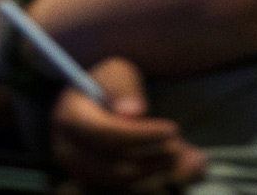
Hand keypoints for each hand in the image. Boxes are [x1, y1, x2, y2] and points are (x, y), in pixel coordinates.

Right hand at [50, 59, 203, 190]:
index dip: (140, 135)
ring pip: (121, 184)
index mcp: (68, 117)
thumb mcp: (117, 73)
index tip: (172, 130)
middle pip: (113, 166)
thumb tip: (134, 112)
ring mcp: (78, 172)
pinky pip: (124, 190)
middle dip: (151, 160)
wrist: (90, 103)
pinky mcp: (92, 185)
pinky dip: (152, 183)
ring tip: (188, 161)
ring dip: (156, 175)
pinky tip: (182, 172)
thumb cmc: (106, 84)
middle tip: (182, 148)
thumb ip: (124, 89)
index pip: (105, 133)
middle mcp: (67, 151)